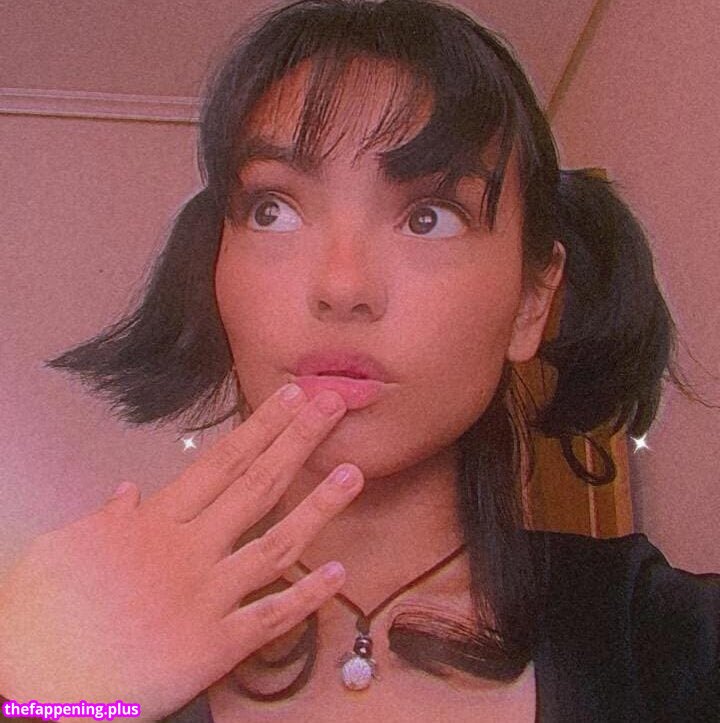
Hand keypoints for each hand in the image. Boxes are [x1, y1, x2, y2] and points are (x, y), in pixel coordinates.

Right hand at [0, 384, 359, 719]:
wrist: (41, 683)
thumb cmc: (47, 614)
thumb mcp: (60, 550)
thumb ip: (103, 519)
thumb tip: (128, 490)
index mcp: (155, 523)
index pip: (221, 462)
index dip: (262, 427)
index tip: (293, 398)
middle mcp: (190, 551)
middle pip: (256, 486)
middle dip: (298, 442)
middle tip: (333, 407)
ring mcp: (208, 597)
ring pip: (276, 545)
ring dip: (319, 508)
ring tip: (354, 474)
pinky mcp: (216, 647)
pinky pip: (270, 618)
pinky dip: (306, 596)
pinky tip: (338, 573)